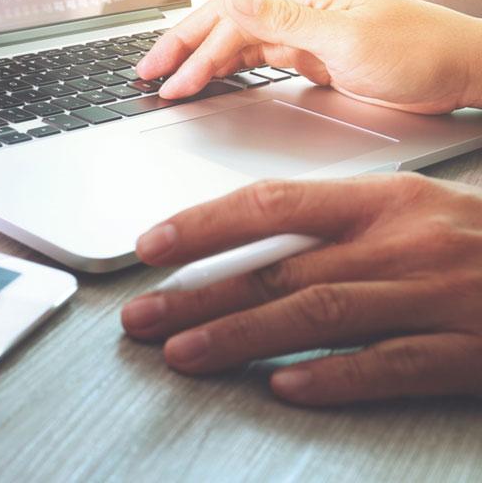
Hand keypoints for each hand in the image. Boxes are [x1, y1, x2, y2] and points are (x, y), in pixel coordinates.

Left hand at [120, 173, 481, 405]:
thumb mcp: (413, 213)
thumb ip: (337, 226)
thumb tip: (247, 243)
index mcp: (385, 200)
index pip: (273, 204)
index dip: (203, 225)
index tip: (149, 246)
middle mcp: (404, 242)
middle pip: (281, 267)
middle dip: (199, 293)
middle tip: (138, 316)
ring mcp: (437, 295)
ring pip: (319, 313)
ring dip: (240, 335)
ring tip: (182, 354)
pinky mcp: (470, 349)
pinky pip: (393, 364)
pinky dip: (335, 375)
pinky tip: (284, 387)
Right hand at [139, 0, 481, 113]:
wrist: (464, 70)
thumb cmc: (421, 54)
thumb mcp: (350, 41)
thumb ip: (285, 20)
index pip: (231, 18)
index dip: (193, 52)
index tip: (166, 81)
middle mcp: (300, 2)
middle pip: (224, 24)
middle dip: (181, 49)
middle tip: (145, 74)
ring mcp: (304, 26)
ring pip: (236, 42)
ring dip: (200, 62)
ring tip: (166, 82)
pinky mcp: (311, 49)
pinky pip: (256, 56)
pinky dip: (227, 68)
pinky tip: (207, 79)